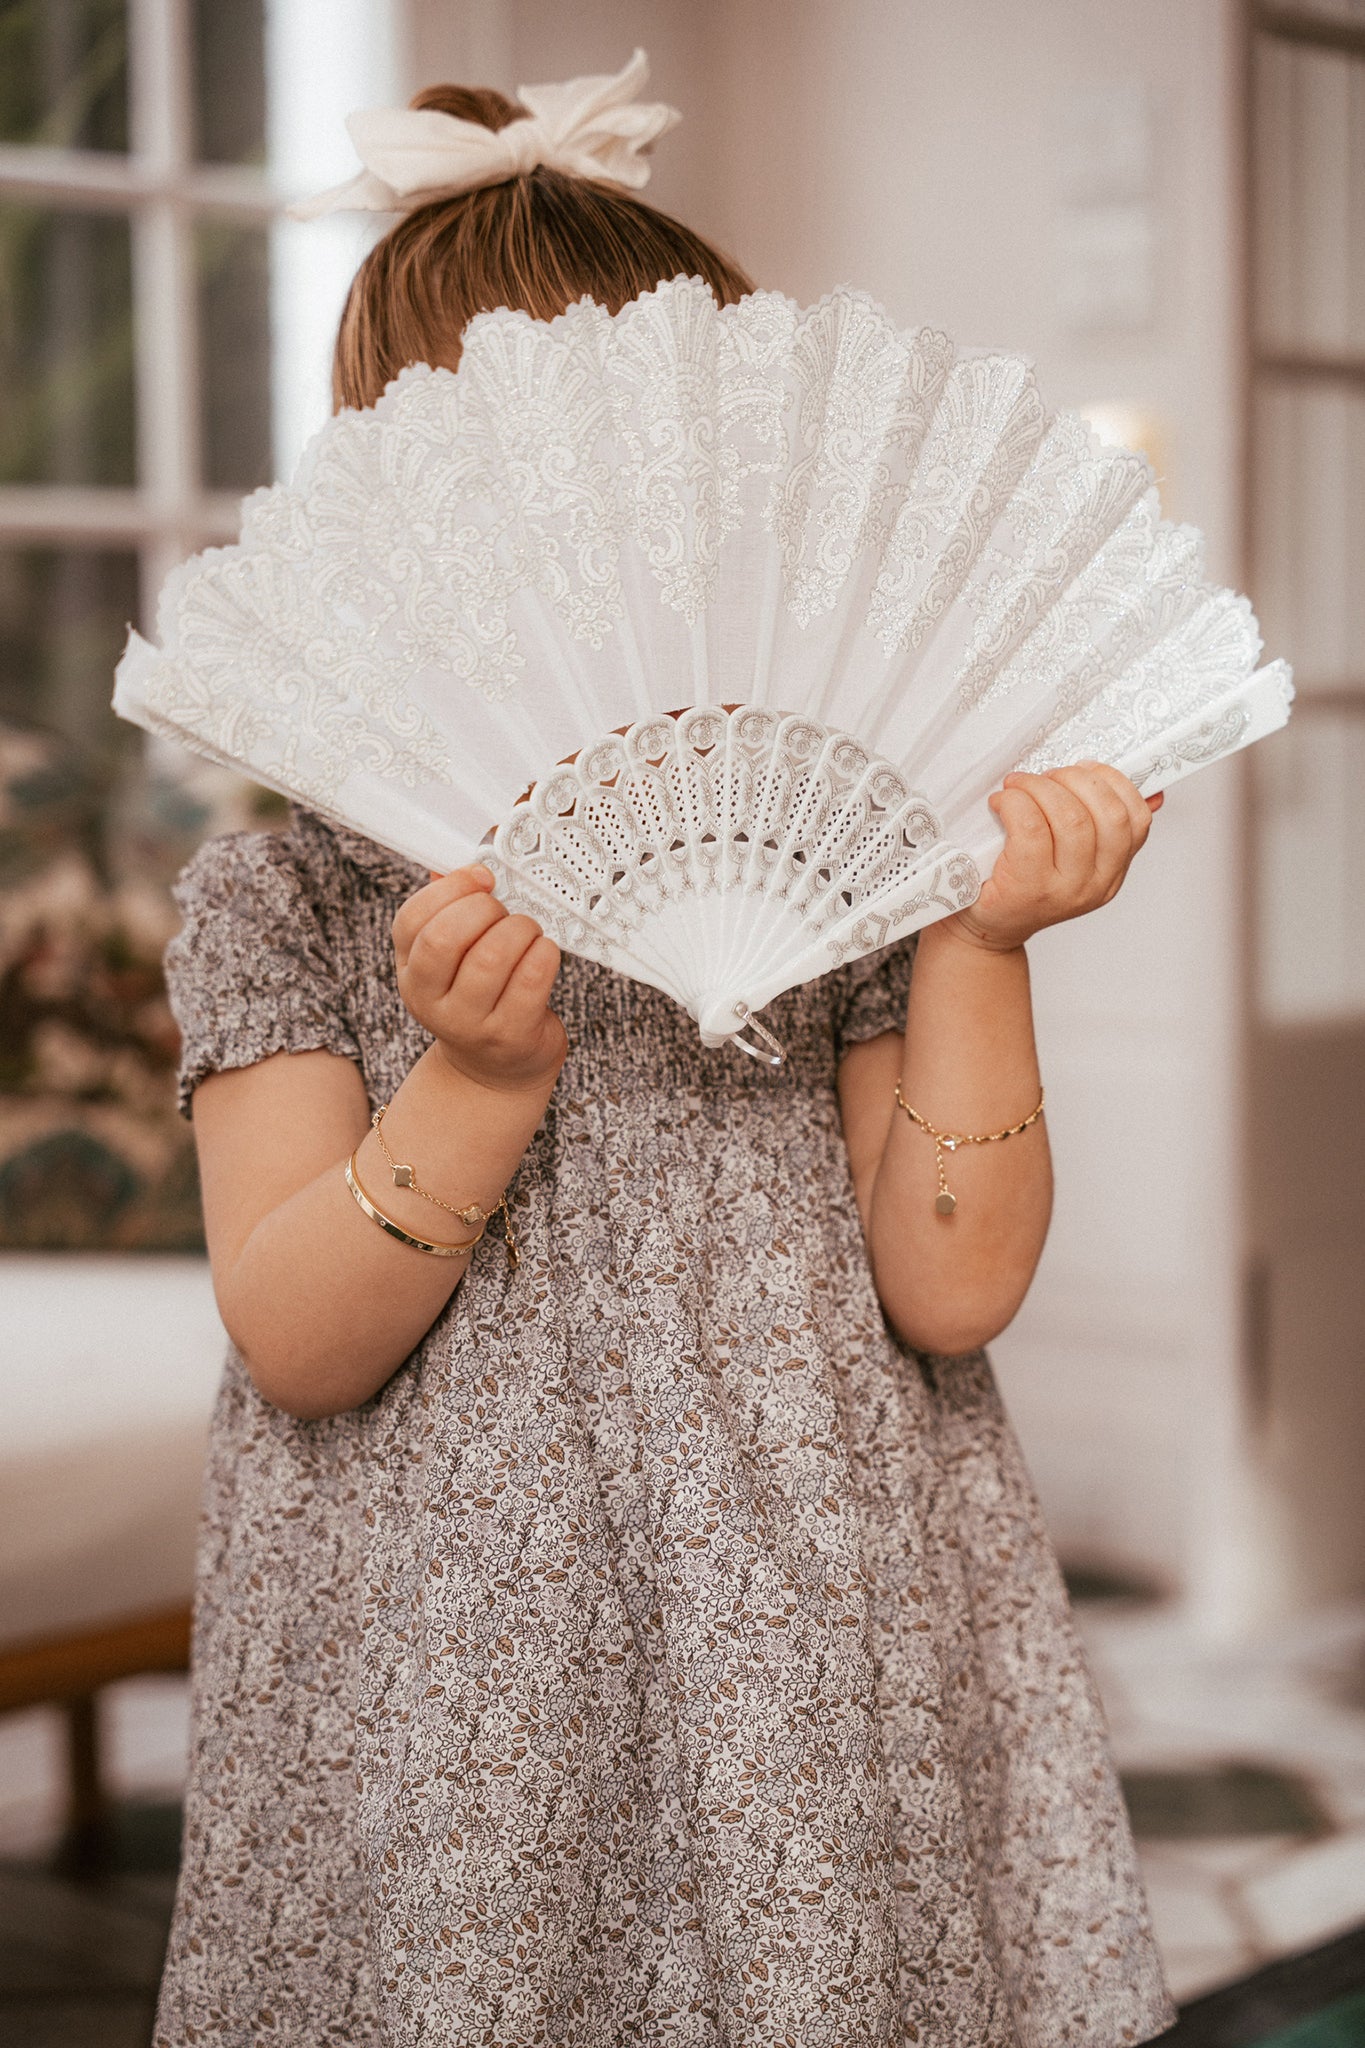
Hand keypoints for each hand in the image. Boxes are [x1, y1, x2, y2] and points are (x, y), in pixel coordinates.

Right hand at [392, 865, 566, 1092]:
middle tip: (506, 911)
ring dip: (520, 929)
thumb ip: (451, 910)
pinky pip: (529, 981)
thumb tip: (459, 861)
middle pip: (445, 938)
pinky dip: (543, 955)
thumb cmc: (480, 998)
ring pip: (490, 957)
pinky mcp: (509, 1036)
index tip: (482, 878)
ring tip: (529, 931)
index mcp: (410, 969)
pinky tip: (545, 952)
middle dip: (485, 910)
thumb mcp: (452, 961)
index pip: (411, 920)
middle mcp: (430, 999)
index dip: (450, 889)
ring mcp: (468, 1023)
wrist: (495, 1071)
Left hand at [940, 763, 1162, 953]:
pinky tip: (1002, 804)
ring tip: (1017, 787)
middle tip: (1044, 777)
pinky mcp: (1029, 888)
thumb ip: (1102, 826)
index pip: (1136, 820)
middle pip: (1108, 814)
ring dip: (1040, 788)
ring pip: (1071, 817)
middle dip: (1074, 779)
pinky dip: (1015, 803)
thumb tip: (1151, 791)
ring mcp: (1064, 889)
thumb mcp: (1071, 856)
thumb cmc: (1021, 882)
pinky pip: (1031, 828)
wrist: (987, 927)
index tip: (1082, 768)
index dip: (1113, 781)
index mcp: (1112, 872)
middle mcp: (1095, 884)